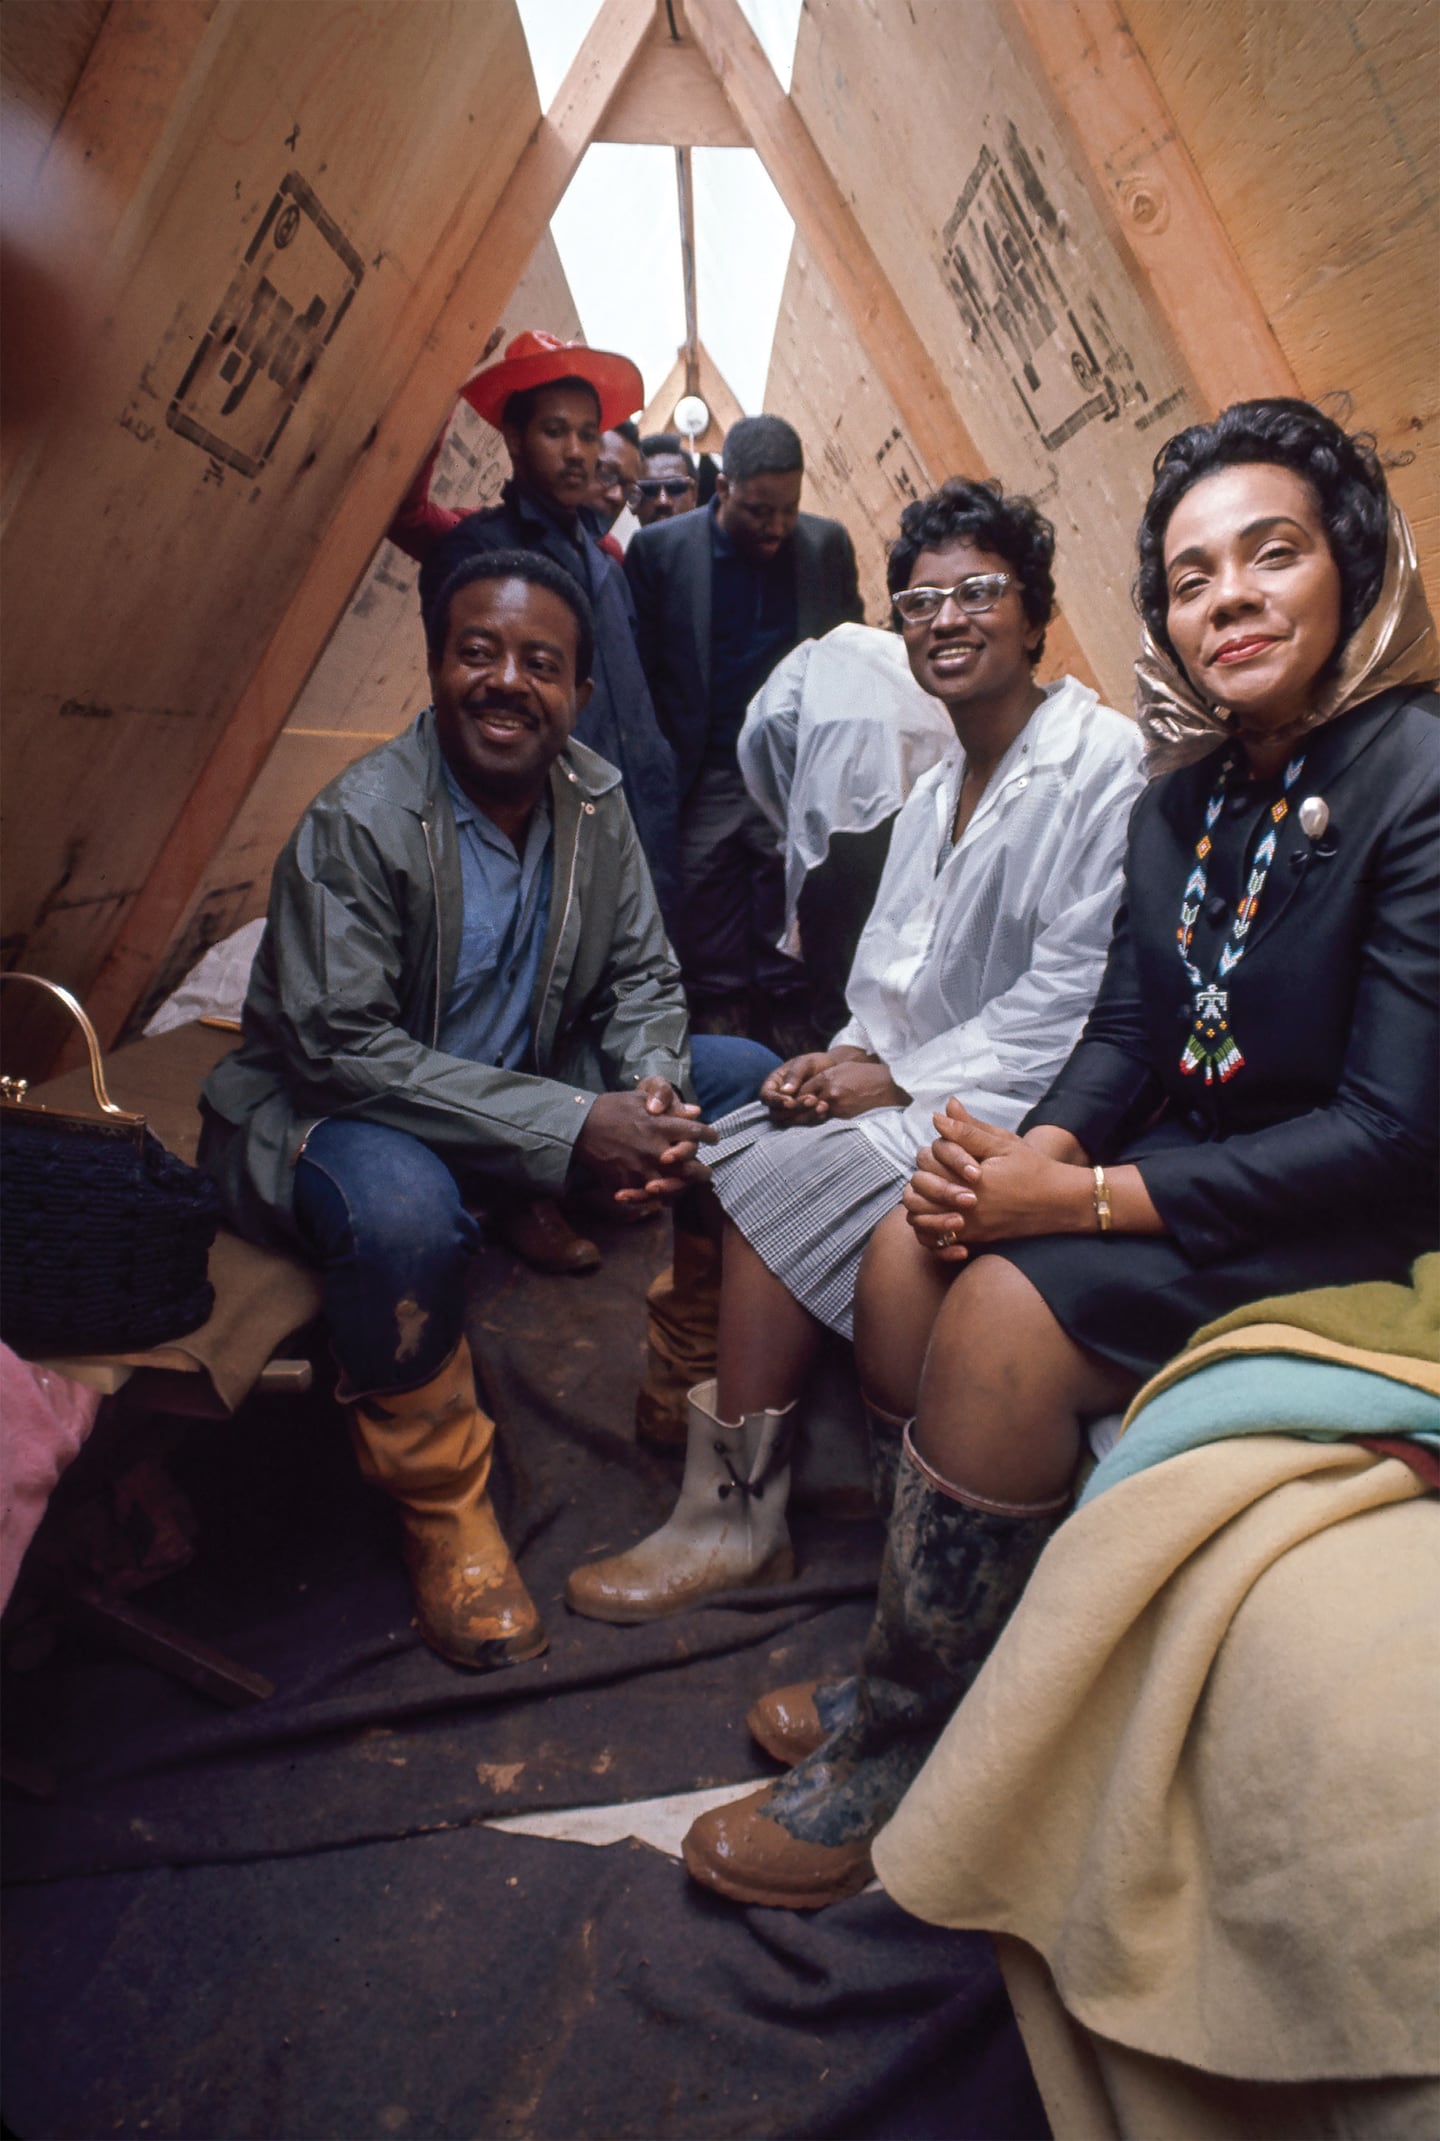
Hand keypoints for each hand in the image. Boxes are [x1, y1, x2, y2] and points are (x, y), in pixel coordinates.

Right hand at [575, 1084, 716, 1209]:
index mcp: (660, 1126)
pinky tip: (661, 1196)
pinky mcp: (627, 1182)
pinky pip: (648, 1196)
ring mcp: (641, 1169)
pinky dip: (656, 1198)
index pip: (695, 1133)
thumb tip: (694, 1111)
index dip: (710, 1136)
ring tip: (685, 1187)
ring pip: (673, 1187)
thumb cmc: (609, 1108)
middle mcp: (655, 1150)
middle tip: (706, 1171)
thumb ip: (667, 1104)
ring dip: (681, 1187)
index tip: (714, 1138)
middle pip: (691, 1168)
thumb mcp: (638, 1098)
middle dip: (702, 1171)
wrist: (577, 1128)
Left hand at [760, 1047, 905, 1123]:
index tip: (782, 1103)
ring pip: (811, 1115)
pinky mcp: (845, 1116)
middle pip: (802, 1104)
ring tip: (787, 1124)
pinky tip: (807, 1126)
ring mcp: (837, 1105)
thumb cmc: (865, 1075)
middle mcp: (829, 1091)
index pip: (801, 1090)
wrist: (888, 1085)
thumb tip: (808, 1091)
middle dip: (788, 1111)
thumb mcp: (842, 1070)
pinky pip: (825, 1121)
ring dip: (798, 1120)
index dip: (790, 1098)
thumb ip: (823, 1079)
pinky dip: (815, 1123)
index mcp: (827, 1077)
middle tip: (777, 1117)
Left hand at [902, 1099, 1088, 1257]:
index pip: (928, 1160)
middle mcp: (964, 1207)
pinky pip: (936, 1241)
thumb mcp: (1003, 1144)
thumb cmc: (1033, 1169)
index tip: (952, 1149)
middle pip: (917, 1190)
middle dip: (923, 1176)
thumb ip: (968, 1130)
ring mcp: (968, 1227)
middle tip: (940, 1168)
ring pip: (919, 1218)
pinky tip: (941, 1211)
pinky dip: (930, 1227)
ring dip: (921, 1201)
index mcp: (969, 1179)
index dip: (934, 1151)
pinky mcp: (974, 1240)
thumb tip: (938, 1115)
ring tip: (936, 1188)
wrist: (1060, 1203)